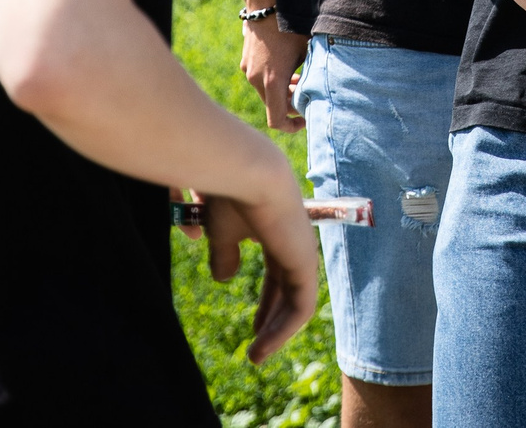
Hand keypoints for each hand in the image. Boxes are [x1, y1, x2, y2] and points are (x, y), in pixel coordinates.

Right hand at [198, 182, 321, 363]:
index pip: (277, 271)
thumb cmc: (227, 192)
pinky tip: (265, 345)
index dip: (267, 301)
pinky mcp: (305, 262)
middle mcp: (294, 240)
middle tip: (258, 346)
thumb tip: (224, 278)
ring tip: (257, 356)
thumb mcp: (219, 230)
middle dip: (273, 319)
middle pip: (288, 288)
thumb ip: (223, 253)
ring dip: (277, 332)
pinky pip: (302, 306)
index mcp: (275, 230)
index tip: (253, 327)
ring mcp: (302, 250)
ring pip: (297, 302)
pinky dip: (285, 329)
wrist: (245, 170)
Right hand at [240, 16, 308, 130]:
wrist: (265, 2)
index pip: (277, 120)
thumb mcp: (309, 52)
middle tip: (307, 93)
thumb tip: (319, 94)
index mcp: (273, 81)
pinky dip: (273, 80)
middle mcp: (257, 80)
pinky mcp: (246, 62)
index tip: (305, 119)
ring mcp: (248, 71)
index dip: (291, 127)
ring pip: (267, 92)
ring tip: (298, 78)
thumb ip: (311, 78)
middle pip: (274, 106)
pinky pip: (260, 80)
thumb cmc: (291, 27)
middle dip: (291, 104)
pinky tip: (286, 66)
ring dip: (282, 91)